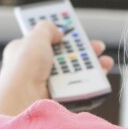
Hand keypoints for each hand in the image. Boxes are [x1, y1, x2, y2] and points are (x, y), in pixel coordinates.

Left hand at [0, 21, 114, 116]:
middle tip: (96, 46)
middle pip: (63, 55)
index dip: (58, 35)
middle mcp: (33, 68)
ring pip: (73, 71)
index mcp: (22, 51)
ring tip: (104, 61)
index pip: (43, 40)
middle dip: (82, 50)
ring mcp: (46, 84)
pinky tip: (100, 74)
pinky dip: (90, 81)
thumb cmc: (24, 68)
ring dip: (90, 65)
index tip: (73, 32)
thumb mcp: (35, 37)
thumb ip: (48, 28)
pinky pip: (77, 87)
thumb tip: (58, 32)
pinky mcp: (57, 98)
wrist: (23, 100)